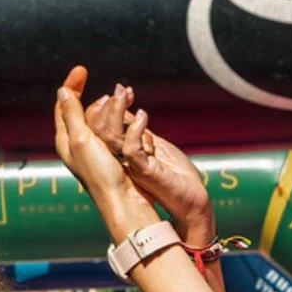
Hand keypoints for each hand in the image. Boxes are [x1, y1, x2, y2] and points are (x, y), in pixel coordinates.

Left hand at [53, 67, 139, 216]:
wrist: (123, 201)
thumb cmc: (101, 174)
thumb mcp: (82, 139)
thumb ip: (72, 114)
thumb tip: (63, 91)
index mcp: (66, 139)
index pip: (63, 104)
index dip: (71, 85)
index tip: (82, 69)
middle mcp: (78, 144)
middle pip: (83, 110)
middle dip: (96, 97)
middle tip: (116, 91)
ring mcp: (95, 151)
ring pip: (99, 120)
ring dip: (111, 107)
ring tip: (125, 101)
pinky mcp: (111, 157)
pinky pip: (113, 131)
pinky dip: (121, 120)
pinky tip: (132, 120)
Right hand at [99, 84, 216, 240]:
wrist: (193, 202)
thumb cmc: (177, 175)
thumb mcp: (155, 145)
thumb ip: (138, 130)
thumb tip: (126, 108)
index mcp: (122, 153)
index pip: (101, 127)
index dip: (106, 107)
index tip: (121, 90)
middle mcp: (121, 160)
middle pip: (98, 130)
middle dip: (107, 106)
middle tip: (120, 89)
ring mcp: (131, 166)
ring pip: (110, 136)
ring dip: (117, 112)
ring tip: (125, 94)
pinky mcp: (143, 172)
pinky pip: (131, 149)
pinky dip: (136, 129)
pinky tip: (143, 115)